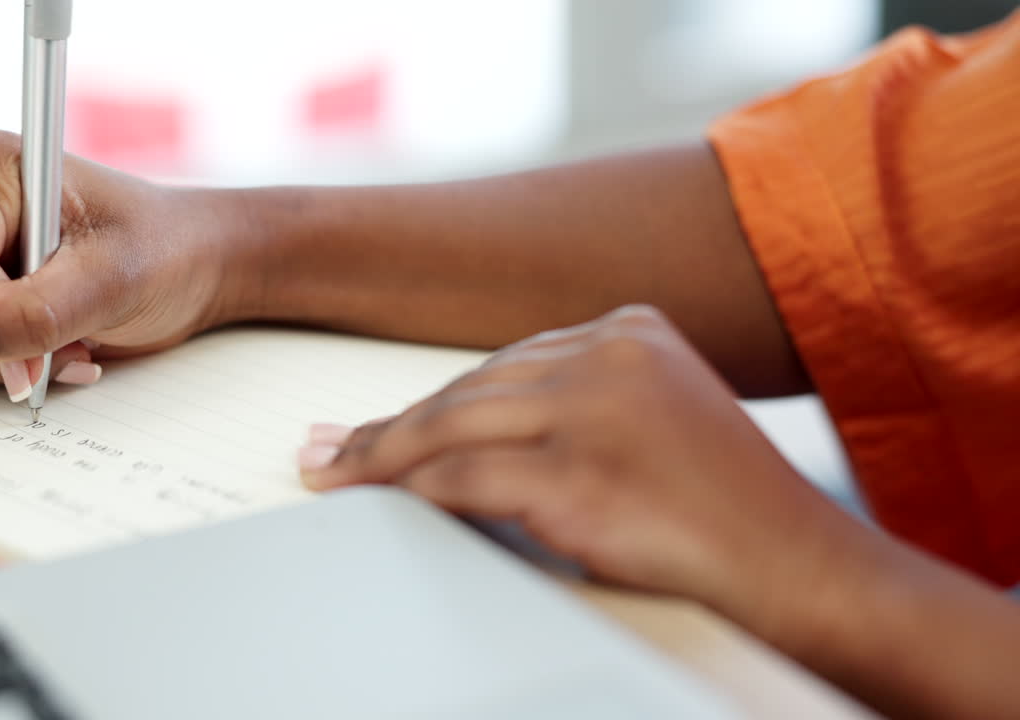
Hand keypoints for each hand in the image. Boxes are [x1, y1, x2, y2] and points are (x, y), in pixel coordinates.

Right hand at [0, 130, 256, 399]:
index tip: (42, 353)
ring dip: (9, 357)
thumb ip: (29, 315)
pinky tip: (60, 346)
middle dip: (6, 343)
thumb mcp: (108, 285)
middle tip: (75, 344)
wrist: (193, 264)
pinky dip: (7, 359)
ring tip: (75, 344)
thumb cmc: (165, 253)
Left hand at [301, 306, 854, 620]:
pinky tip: (374, 501)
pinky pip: (462, 478)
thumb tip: (478, 430)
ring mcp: (593, 408)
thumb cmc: (729, 508)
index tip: (380, 424)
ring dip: (382, 458)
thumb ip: (580, 404)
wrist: (801, 567)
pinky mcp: (579, 470)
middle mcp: (609, 353)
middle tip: (330, 448)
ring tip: (333, 475)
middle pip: (468, 391)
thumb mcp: (655, 421)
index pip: (502, 364)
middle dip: (391, 428)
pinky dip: (409, 492)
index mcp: (630, 329)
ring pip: (451, 427)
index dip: (433, 402)